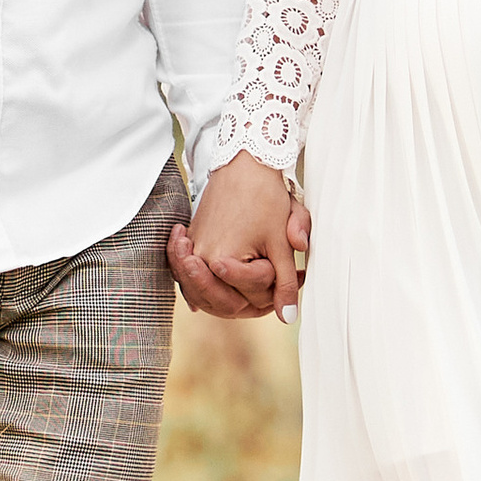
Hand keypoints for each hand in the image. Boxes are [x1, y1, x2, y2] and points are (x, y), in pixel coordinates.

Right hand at [169, 159, 311, 319]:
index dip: (272, 283)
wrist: (244, 163)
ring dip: (225, 298)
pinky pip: (193, 279)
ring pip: (204, 296)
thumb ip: (284, 283)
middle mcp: (201, 259)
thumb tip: (288, 317)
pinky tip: (213, 291)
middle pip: (223, 303)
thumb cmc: (265, 198)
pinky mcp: (192, 243)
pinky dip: (206, 288)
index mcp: (223, 259)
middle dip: (249, 298)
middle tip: (271, 280)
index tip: (287, 268)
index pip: (248, 293)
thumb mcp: (281, 242)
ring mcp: (194, 251)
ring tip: (246, 294)